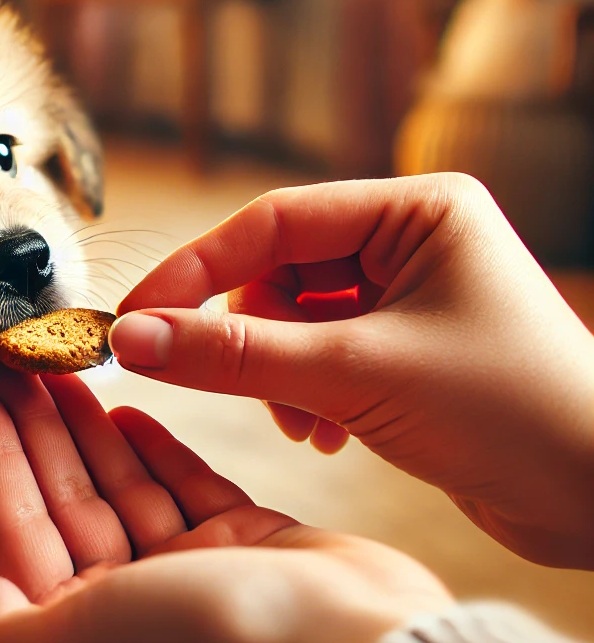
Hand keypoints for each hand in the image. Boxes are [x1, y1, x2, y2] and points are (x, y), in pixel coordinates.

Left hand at [0, 366, 449, 642]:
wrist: (345, 642)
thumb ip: (7, 633)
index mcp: (86, 630)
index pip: (20, 529)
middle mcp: (134, 600)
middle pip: (69, 499)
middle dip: (38, 432)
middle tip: (16, 367)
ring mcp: (190, 567)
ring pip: (123, 484)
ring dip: (90, 430)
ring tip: (63, 373)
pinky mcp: (242, 540)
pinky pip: (183, 483)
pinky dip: (154, 448)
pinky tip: (125, 409)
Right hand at [110, 173, 593, 567]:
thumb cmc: (510, 413)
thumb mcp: (356, 375)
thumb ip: (236, 355)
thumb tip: (132, 339)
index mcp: (415, 209)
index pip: (272, 222)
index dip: (195, 270)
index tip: (133, 318)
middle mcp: (410, 239)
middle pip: (279, 272)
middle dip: (255, 339)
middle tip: (248, 392)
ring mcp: (407, 293)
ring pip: (292, 318)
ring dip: (280, 374)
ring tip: (309, 425)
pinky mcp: (403, 344)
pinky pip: (319, 352)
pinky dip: (307, 392)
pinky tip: (331, 433)